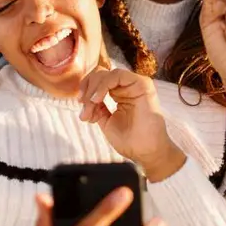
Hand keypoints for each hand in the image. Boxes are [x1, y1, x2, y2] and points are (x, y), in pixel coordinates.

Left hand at [78, 67, 184, 181]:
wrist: (146, 152)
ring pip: (106, 73)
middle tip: (85, 109)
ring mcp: (135, 84)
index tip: (80, 104)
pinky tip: (98, 99)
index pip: (98, 80)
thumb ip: (97, 108)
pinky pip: (117, 75)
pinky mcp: (142, 84)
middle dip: (87, 89)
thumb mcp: (106, 122)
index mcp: (119, 94)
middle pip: (100, 74)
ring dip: (93, 88)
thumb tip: (85, 100)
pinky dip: (103, 85)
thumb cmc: (130, 141)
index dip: (86, 88)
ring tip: (91, 105)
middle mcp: (127, 87)